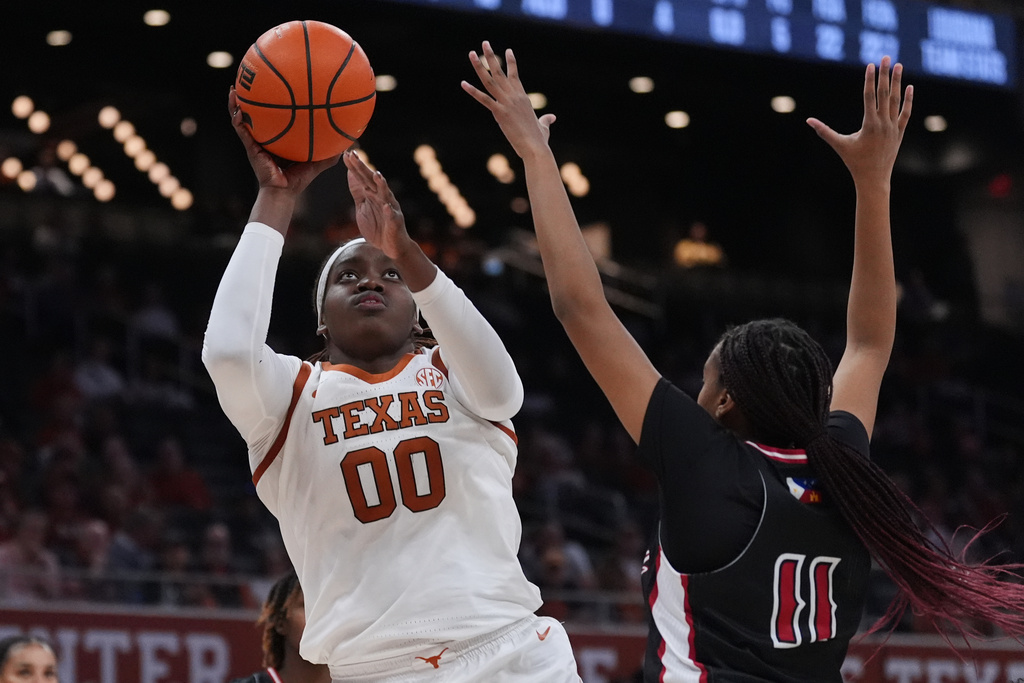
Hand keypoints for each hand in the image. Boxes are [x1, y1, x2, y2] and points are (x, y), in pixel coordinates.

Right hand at [228, 87, 339, 194]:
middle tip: (251, 80)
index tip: (275, 85)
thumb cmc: (299, 179)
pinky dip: (237, 117)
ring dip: (236, 103)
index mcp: (278, 138)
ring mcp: (255, 141)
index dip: (273, 103)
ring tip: (234, 88)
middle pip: (256, 113)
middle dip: (252, 97)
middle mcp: (264, 137)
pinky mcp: (250, 147)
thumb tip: (350, 141)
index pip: (274, 118)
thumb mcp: (318, 161)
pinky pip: (241, 129)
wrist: (284, 193)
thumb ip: (331, 151)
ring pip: (242, 118)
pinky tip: (237, 107)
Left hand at [343, 151, 411, 258]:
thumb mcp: (362, 207)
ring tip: (377, 175)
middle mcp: (382, 198)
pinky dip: (390, 212)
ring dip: (382, 185)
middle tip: (354, 156)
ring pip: (386, 195)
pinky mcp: (395, 223)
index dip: (354, 167)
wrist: (391, 247)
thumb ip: (358, 190)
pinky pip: (393, 217)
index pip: (362, 178)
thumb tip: (350, 172)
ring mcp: (390, 209)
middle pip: (372, 181)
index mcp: (372, 194)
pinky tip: (386, 207)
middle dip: (363, 169)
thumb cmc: (377, 226)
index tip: (346, 154)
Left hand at [462, 41, 556, 158]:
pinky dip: (472, 91)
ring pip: (490, 80)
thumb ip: (546, 120)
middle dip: (491, 56)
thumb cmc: (539, 140)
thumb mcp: (543, 127)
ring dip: (479, 66)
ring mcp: (506, 103)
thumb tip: (552, 117)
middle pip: (500, 71)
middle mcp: (514, 96)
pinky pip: (483, 99)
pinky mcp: (499, 113)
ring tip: (472, 53)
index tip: (507, 50)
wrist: (535, 147)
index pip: (515, 75)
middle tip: (485, 43)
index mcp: (523, 97)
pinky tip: (463, 83)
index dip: (511, 62)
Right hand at [806, 56, 912, 183]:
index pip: (870, 97)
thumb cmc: (854, 162)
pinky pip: (905, 113)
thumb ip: (824, 131)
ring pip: (896, 100)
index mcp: (869, 125)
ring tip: (899, 66)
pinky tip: (909, 87)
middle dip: (886, 74)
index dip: (870, 80)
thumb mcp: (839, 145)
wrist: (874, 179)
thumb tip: (808, 121)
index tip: (871, 65)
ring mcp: (893, 127)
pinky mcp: (899, 132)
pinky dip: (908, 100)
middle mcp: (883, 123)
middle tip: (887, 57)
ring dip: (898, 82)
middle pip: (885, 94)